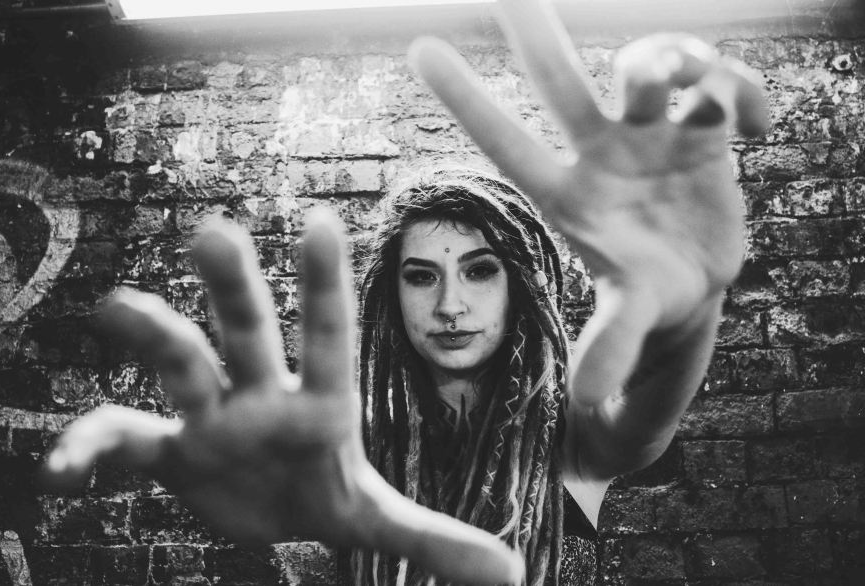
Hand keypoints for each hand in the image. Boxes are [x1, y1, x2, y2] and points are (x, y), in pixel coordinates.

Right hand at [42, 211, 522, 585]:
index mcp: (315, 401)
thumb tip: (517, 575)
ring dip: (150, 334)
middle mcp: (259, 392)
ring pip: (178, 361)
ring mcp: (208, 415)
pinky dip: (92, 449)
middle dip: (231, 284)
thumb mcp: (375, 520)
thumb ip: (434, 541)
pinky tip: (62, 472)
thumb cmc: (325, 495)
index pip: (324, 333)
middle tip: (215, 231)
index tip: (320, 219)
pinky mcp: (166, 449)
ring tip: (117, 306)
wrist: (266, 514)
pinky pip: (123, 439)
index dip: (322, 282)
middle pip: (245, 328)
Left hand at [409, 0, 766, 407]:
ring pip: (647, 69)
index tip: (418, 48)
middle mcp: (600, 152)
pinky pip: (718, 87)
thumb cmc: (647, 298)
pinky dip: (738, 91)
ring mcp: (649, 136)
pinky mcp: (701, 131)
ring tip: (699, 87)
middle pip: (560, 80)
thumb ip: (611, 348)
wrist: (696, 281)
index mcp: (566, 193)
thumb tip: (586, 401)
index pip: (507, 140)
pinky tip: (759, 125)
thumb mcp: (629, 319)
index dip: (467, 98)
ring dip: (669, 60)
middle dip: (536, 31)